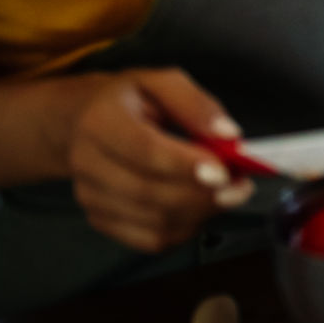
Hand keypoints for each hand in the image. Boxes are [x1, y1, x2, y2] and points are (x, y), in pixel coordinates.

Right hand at [64, 69, 249, 254]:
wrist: (84, 124)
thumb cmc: (132, 100)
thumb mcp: (162, 82)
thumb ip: (197, 105)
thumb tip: (228, 135)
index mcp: (101, 122)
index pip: (145, 151)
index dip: (186, 166)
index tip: (224, 172)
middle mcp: (87, 164)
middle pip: (149, 193)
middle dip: (202, 195)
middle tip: (240, 186)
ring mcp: (91, 198)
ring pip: (153, 222)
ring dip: (200, 213)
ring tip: (228, 194)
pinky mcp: (102, 221)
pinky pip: (151, 240)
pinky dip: (186, 229)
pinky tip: (202, 208)